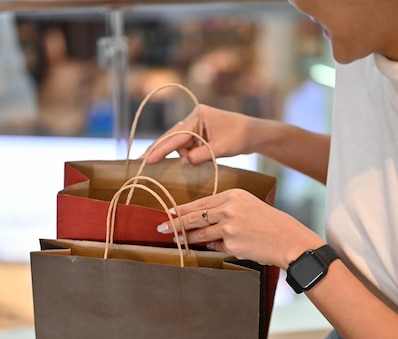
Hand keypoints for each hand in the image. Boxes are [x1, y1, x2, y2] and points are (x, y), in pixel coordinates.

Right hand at [142, 104, 260, 164]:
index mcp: (198, 116)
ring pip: (181, 145)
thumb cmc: (241, 137)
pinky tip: (193, 161)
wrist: (255, 134)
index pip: (176, 136)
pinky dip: (190, 155)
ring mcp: (196, 126)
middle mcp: (194, 118)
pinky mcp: (200, 134)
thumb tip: (183, 162)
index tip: (147, 159)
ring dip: (184, 156)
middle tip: (142, 162)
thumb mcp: (221, 148)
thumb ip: (200, 155)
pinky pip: (188, 146)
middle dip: (161, 151)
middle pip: (173, 138)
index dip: (161, 149)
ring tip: (197, 159)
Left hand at [156, 188, 324, 268]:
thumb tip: (202, 224)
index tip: (169, 213)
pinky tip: (217, 248)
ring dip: (188, 237)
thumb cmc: (271, 224)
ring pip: (200, 232)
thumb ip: (225, 211)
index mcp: (234, 195)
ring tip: (177, 240)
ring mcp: (229, 226)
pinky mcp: (231, 243)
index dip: (182, 209)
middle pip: (194, 216)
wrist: (289, 240)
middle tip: (161, 227)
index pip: (201, 202)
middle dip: (175, 223)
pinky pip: (216, 246)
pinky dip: (214, 247)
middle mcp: (229, 208)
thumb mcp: (249, 207)